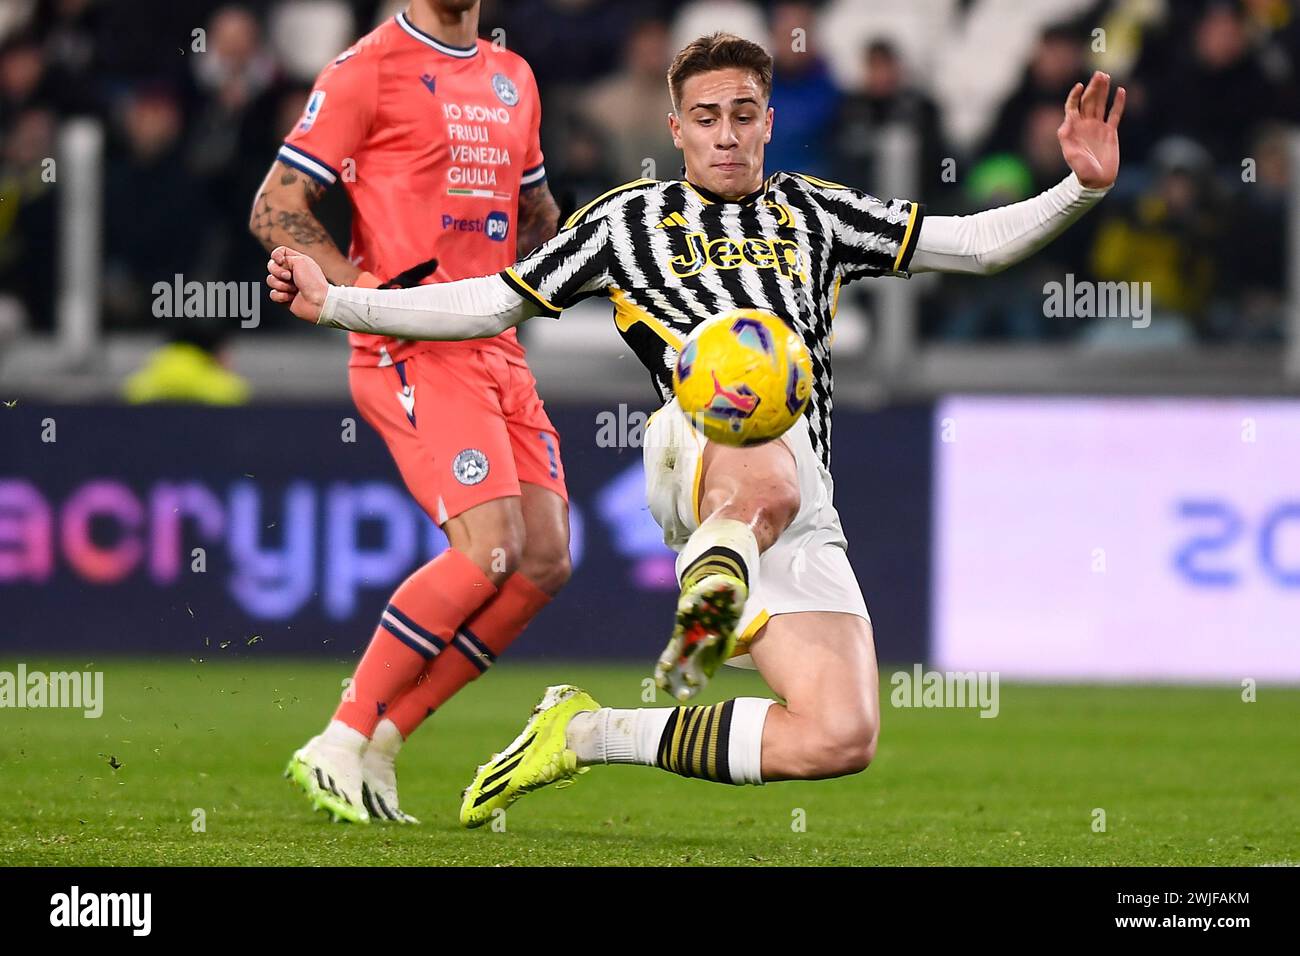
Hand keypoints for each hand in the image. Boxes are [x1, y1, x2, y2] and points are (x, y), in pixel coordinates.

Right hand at [266, 246, 328, 322]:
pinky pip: (273, 294)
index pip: (279, 252)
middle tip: (289, 277)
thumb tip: (277, 263)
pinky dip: (281, 296)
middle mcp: (291, 272)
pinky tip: (292, 298)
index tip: (281, 261)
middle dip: (278, 272)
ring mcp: (287, 285)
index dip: (276, 255)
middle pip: (271, 266)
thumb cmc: (312, 282)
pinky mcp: (285, 297)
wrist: (318, 303)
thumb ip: (285, 256)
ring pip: (271, 281)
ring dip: (281, 286)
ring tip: (294, 290)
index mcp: (297, 261)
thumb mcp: (300, 261)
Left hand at [1059, 70, 1124, 188]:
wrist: (1096, 181)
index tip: (1079, 85)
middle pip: (1088, 101)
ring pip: (1101, 104)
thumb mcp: (1071, 155)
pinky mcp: (1110, 132)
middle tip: (1099, 74)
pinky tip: (1121, 91)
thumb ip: (1066, 138)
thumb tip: (1066, 122)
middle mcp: (1085, 125)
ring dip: (1103, 91)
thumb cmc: (1081, 170)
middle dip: (1093, 87)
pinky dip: (1118, 103)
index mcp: (1074, 129)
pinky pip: (1115, 114)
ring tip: (1106, 76)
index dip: (1075, 95)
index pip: (1073, 107)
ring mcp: (1098, 127)